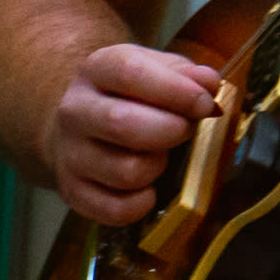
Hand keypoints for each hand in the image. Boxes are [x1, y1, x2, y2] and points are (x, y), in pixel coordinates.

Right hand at [45, 40, 220, 225]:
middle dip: (170, 131)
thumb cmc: (129, 95)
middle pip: (124, 125)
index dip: (175, 90)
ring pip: (126, 172)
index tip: (204, 103)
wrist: (80, 125)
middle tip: (186, 130)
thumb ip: (186, 74)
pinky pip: (115, 210)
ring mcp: (69, 154)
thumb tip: (209, 83)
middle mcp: (74, 110)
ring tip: (159, 156)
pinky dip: (142, 204)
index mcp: (96, 70)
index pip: (130, 74)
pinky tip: (148, 188)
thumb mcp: (155, 70)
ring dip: (157, 168)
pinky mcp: (72, 191)